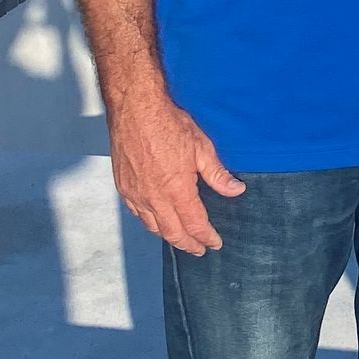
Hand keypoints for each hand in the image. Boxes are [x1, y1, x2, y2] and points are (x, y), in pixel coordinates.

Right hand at [107, 86, 243, 254]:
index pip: (194, 224)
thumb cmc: (167, 123)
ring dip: (169, 236)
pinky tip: (157, 222)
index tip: (215, 243)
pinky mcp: (123, 187)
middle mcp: (154, 198)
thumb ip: (217, 174)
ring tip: (181, 240)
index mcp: (176, 190)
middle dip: (188, 244)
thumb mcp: (201, 147)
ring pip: (153, 227)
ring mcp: (136, 194)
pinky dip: (150, 223)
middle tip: (200, 249)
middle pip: (173, 232)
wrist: (135, 108)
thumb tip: (235, 190)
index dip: (206, 237)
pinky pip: (137, 214)